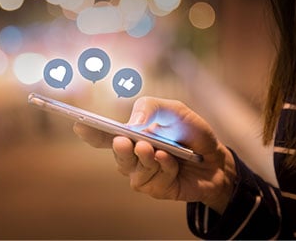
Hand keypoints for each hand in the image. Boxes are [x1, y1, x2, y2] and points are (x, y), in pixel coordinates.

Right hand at [73, 97, 235, 213]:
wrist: (216, 159)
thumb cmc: (192, 133)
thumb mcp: (175, 110)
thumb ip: (151, 108)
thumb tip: (131, 124)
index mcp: (132, 135)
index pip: (104, 136)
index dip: (91, 132)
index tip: (79, 125)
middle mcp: (133, 156)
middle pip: (116, 155)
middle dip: (121, 149)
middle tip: (125, 141)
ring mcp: (143, 174)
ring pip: (133, 170)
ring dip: (146, 159)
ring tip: (159, 151)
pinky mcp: (155, 188)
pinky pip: (152, 180)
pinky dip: (164, 168)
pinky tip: (173, 161)